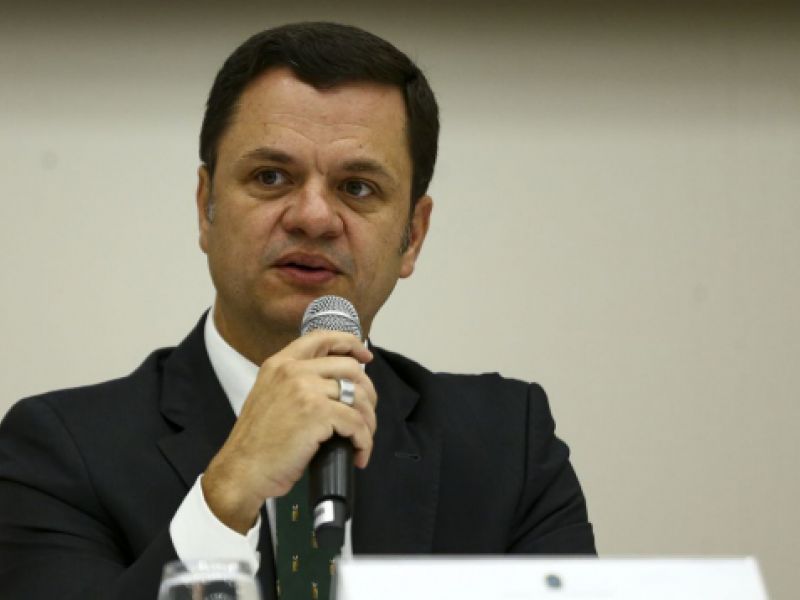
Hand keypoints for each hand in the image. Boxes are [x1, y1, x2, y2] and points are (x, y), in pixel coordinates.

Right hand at [201, 330, 375, 533]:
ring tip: (362, 439)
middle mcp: (292, 371)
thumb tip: (336, 385)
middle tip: (366, 415)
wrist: (242, 471)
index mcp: (280, 364)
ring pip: (358, 396)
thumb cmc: (257, 444)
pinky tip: (358, 454)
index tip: (365, 357)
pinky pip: (356, 423)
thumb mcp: (270, 397)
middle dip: (367, 393)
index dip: (350, 343)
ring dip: (368, 420)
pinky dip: (363, 441)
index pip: (322, 338)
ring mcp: (305, 389)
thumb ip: (296, 383)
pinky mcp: (317, 413)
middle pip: (350, 368)